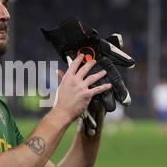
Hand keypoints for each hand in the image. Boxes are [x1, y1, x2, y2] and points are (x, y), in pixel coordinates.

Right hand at [41, 16, 134, 135]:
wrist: (63, 111)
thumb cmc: (60, 100)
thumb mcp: (60, 87)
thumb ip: (61, 78)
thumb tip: (58, 71)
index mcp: (67, 78)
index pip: (74, 65)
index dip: (79, 59)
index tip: (82, 55)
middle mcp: (75, 80)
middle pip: (84, 69)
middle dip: (90, 63)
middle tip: (94, 61)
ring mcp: (82, 87)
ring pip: (93, 77)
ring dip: (99, 74)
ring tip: (104, 72)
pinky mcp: (87, 94)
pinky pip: (97, 89)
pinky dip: (104, 87)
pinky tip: (108, 85)